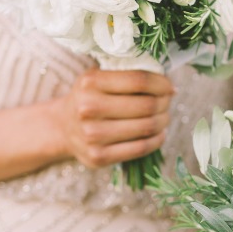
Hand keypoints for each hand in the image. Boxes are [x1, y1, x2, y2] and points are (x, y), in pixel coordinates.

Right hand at [55, 69, 174, 168]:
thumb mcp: (99, 78)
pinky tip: (159, 133)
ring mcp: (93, 135)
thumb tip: (167, 84)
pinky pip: (141, 148)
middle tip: (167, 102)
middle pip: (147, 105)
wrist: (62, 127)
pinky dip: (157, 140)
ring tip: (164, 116)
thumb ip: (127, 75)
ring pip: (147, 127)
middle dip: (165, 102)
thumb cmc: (89, 98)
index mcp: (90, 83)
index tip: (170, 87)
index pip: (139, 81)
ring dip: (164, 121)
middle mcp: (89, 108)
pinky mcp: (99, 156)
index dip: (161, 83)